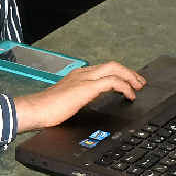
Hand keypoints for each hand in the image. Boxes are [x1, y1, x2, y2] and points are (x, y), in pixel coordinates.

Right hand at [13, 61, 145, 131]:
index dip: (120, 74)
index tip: (129, 83)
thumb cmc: (47, 110)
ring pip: (114, 69)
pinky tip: (129, 96)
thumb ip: (80, 100)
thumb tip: (89, 106)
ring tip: (139, 87)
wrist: (35, 110)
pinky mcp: (86, 87)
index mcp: (78, 76)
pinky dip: (124, 87)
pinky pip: (112, 82)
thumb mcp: (68, 102)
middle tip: (140, 83)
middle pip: (112, 65)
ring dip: (130, 77)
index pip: (104, 69)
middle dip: (129, 73)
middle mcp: (82, 73)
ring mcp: (84, 78)